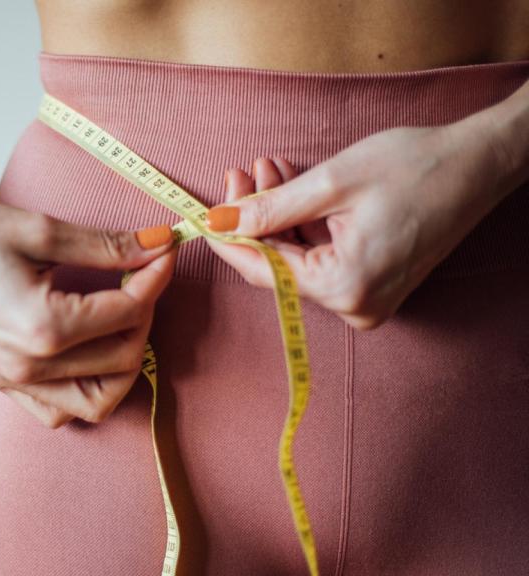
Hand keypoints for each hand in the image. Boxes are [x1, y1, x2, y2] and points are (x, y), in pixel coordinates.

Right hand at [0, 194, 174, 427]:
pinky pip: (56, 409)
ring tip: (120, 317)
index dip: (155, 276)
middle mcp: (29, 366)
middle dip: (145, 313)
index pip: (126, 312)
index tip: (164, 248)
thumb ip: (103, 245)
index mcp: (42, 327)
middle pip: (122, 358)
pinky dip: (83, 389)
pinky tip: (84, 349)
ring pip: (95, 401)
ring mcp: (12, 380)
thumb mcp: (36, 229)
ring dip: (122, 363)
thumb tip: (155, 243)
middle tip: (142, 273)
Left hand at [205, 121, 510, 329]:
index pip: (262, 270)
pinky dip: (302, 224)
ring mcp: (366, 299)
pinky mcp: (373, 284)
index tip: (205, 211)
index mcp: (345, 287)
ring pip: (297, 258)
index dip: (229, 239)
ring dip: (277, 215)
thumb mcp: (331, 183)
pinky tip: (289, 186)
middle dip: (254, 217)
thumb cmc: (415, 167)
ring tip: (266, 169)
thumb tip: (220, 223)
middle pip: (278, 264)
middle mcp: (355, 307)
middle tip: (240, 173)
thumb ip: (270, 209)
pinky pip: (321, 258)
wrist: (479, 164)